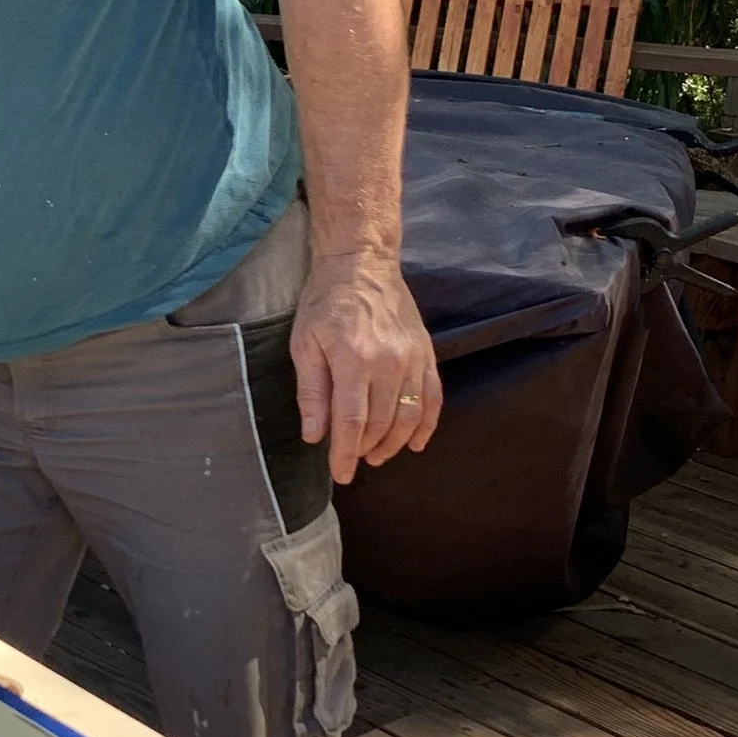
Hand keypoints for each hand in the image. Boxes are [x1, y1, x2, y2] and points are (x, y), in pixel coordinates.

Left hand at [291, 249, 441, 484]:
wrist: (362, 263)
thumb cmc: (325, 302)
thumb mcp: (304, 344)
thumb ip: (311, 392)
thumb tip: (315, 435)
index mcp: (354, 360)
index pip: (351, 422)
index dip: (345, 453)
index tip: (340, 474)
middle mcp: (389, 363)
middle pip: (382, 424)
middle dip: (365, 449)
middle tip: (352, 460)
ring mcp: (413, 359)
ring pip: (409, 417)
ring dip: (394, 443)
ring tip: (376, 455)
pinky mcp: (426, 354)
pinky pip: (433, 398)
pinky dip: (426, 425)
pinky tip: (417, 443)